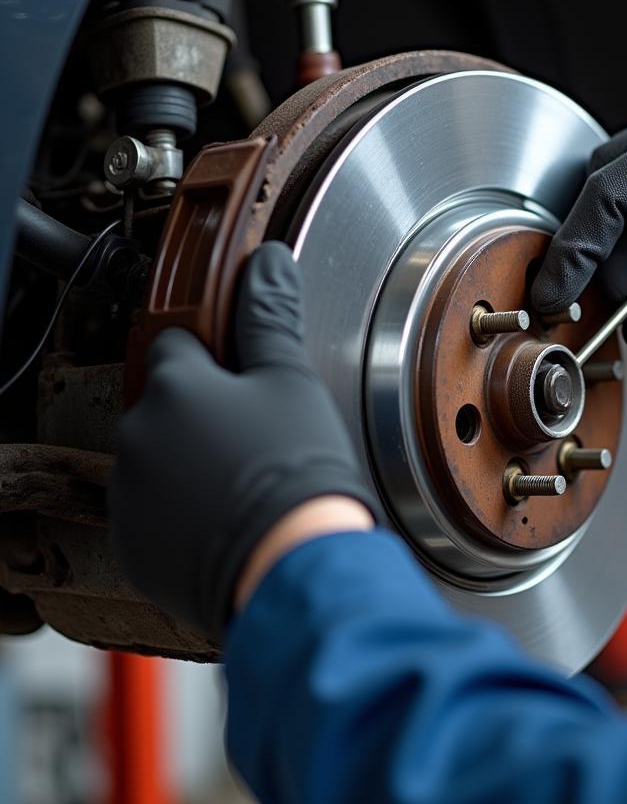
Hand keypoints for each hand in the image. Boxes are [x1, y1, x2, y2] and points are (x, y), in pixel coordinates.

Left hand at [110, 241, 377, 638]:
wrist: (291, 564)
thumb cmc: (297, 470)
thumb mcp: (291, 381)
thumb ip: (269, 316)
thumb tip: (265, 261)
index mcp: (174, 385)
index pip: (177, 343)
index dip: (213, 354)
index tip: (241, 376)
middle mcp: (136, 435)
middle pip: (165, 405)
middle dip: (201, 412)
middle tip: (254, 433)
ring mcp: (129, 494)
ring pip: (157, 459)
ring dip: (187, 461)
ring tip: (242, 480)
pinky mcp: (132, 546)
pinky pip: (152, 513)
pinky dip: (179, 512)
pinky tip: (225, 517)